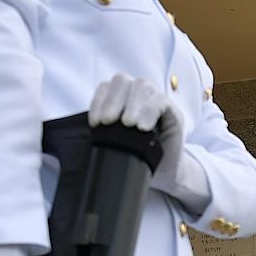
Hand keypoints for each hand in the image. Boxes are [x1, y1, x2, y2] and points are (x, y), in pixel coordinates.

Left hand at [89, 73, 195, 203]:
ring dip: (132, 104)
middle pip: (122, 81)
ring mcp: (156, 100)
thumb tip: (83, 136)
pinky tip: (143, 127)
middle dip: (112, 101)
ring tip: (128, 125)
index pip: (105, 88)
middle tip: (108, 122)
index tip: (95, 123)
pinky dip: (150, 111)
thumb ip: (103, 135)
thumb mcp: (116, 145)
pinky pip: (160, 101)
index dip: (98, 101)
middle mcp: (137, 95)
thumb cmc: (139, 158)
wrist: (164, 173)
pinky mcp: (172, 111)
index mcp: (121, 100)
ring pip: (141, 86)